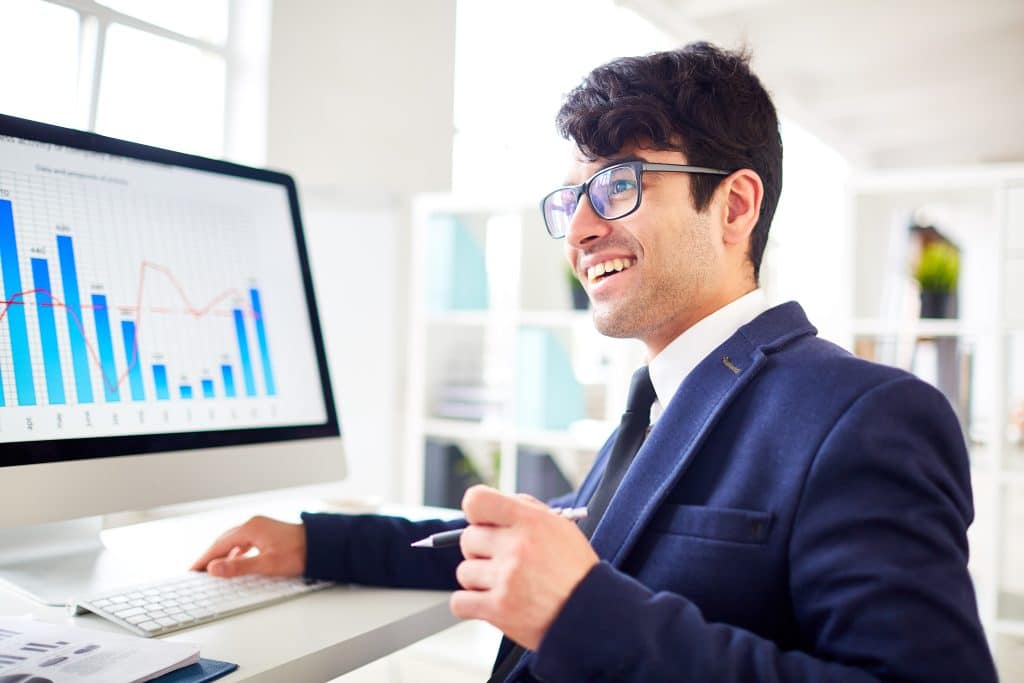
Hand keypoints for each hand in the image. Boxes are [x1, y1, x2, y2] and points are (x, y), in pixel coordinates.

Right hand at [190, 515, 305, 577]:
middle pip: (224, 540)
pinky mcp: (267, 532)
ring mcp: (261, 527)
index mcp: (251, 529)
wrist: (321, 545)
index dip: (204, 558)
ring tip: (212, 569)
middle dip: (210, 556)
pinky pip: (244, 542)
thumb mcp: (266, 564)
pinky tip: (235, 561)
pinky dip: (235, 552)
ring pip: (234, 541)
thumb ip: (238, 567)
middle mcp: (254, 525)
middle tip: (197, 571)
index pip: (219, 544)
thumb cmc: (298, 553)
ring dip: (222, 554)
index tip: (192, 570)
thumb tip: (213, 568)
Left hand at [450, 485, 598, 650]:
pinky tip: (490, 601)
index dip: (476, 512)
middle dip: (481, 549)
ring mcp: (506, 579)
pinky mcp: (498, 610)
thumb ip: (525, 510)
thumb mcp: (560, 527)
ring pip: (464, 571)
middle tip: (500, 560)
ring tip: (503, 585)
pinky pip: (459, 601)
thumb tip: (493, 508)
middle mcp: (516, 547)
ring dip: (478, 580)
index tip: (482, 523)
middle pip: (468, 538)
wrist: (592, 614)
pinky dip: (469, 604)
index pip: (477, 501)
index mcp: (531, 522)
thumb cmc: (575, 571)